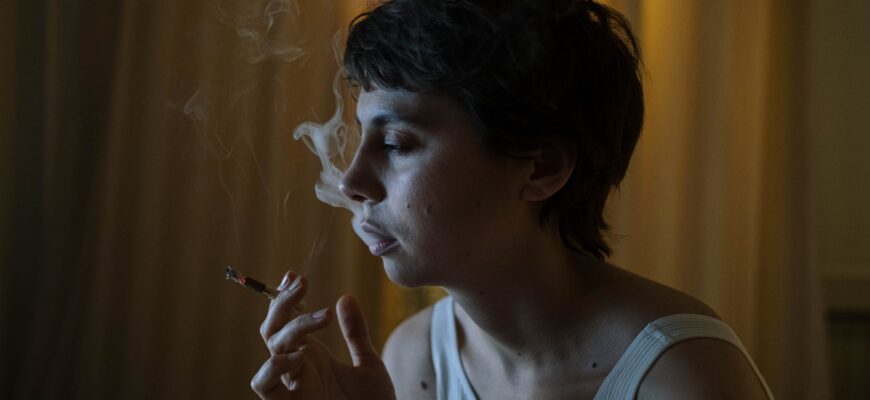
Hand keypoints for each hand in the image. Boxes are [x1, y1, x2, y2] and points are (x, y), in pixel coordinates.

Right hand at [251, 272, 395, 399]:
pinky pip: (266, 386)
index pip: (287, 321)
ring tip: (320, 317)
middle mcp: (297, 370)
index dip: (285, 297)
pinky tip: (299, 354)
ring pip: (271, 350)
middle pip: (274, 329)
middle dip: (282, 302)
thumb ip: (356, 333)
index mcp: (312, 358)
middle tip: (302, 282)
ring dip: (289, 328)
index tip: (294, 275)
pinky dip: (274, 367)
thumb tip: (345, 297)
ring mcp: (293, 387)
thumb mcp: (369, 364)